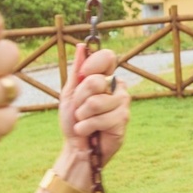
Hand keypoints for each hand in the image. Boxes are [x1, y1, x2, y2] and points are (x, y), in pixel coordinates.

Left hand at [58, 46, 128, 165]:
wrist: (76, 147)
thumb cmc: (73, 120)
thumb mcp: (70, 93)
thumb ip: (77, 71)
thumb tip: (81, 46)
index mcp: (105, 78)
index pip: (108, 57)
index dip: (93, 64)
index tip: (82, 74)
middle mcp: (117, 88)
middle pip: (95, 81)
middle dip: (79, 99)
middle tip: (79, 110)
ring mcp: (122, 103)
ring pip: (95, 102)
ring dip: (82, 115)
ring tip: (84, 122)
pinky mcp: (123, 120)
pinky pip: (99, 118)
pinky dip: (86, 126)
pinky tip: (88, 132)